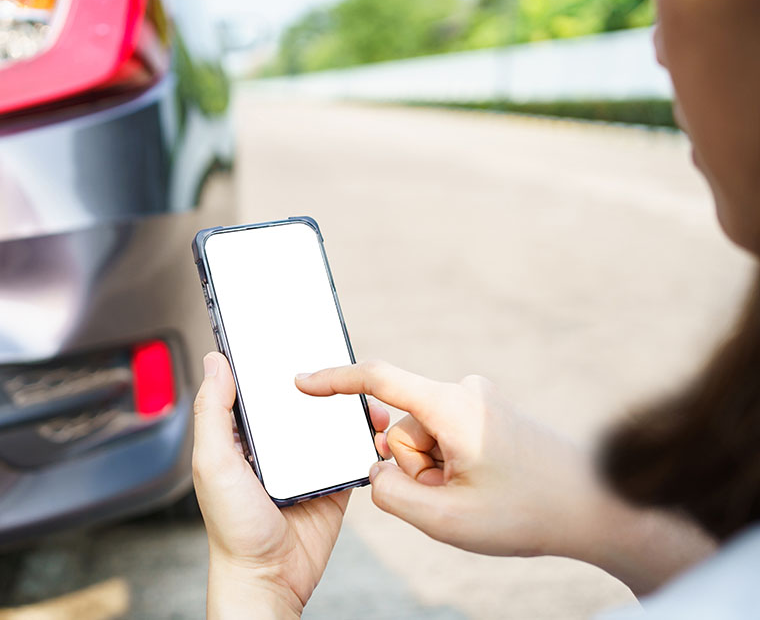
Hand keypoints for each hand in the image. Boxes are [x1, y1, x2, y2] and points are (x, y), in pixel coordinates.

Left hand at [193, 352, 390, 617]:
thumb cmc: (233, 526)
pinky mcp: (334, 479)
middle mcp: (277, 443)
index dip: (273, 361)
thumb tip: (216, 360)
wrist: (270, 577)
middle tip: (340, 354)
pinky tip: (375, 426)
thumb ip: (213, 412)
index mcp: (244, 434)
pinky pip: (354, 451)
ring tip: (365, 391)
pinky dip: (366, 438)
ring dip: (349, 405)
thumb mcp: (213, 463)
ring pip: (332, 420)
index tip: (290, 330)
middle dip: (322, 378)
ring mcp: (307, 460)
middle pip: (302, 398)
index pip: (260, 387)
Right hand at [296, 360, 715, 593]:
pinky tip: (483, 486)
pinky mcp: (486, 413)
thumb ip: (390, 493)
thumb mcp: (445, 519)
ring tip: (476, 496)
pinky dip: (449, 466)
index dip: (334, 381)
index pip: (378, 380)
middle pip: (400, 429)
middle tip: (454, 498)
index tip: (301, 382)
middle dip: (414, 468)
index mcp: (451, 406)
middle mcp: (463, 393)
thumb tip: (377, 471)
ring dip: (434, 472)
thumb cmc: (527, 511)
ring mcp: (477, 401)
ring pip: (422, 439)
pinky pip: (443, 438)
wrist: (598, 506)